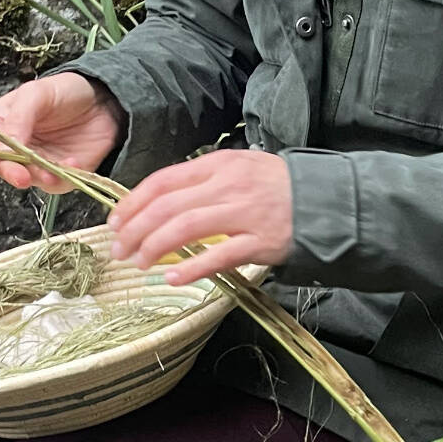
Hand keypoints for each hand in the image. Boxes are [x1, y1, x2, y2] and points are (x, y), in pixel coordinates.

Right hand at [0, 72, 122, 192]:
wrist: (105, 101)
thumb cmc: (65, 92)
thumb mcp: (36, 94)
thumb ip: (18, 118)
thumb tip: (6, 144)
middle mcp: (13, 148)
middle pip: (0, 171)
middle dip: (10, 174)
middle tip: (22, 175)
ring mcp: (36, 164)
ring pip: (28, 181)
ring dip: (39, 177)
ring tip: (53, 168)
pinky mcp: (59, 175)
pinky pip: (56, 186)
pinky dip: (63, 177)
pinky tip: (73, 162)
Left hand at [107, 150, 291, 284]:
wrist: (326, 200)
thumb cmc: (277, 187)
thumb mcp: (239, 168)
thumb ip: (203, 181)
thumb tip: (161, 201)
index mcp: (219, 165)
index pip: (163, 180)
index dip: (133, 203)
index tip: (116, 221)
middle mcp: (228, 186)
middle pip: (168, 206)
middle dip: (135, 230)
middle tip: (120, 249)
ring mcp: (244, 214)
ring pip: (186, 228)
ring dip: (155, 247)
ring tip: (139, 263)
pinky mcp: (260, 242)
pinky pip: (219, 256)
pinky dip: (192, 267)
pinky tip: (172, 276)